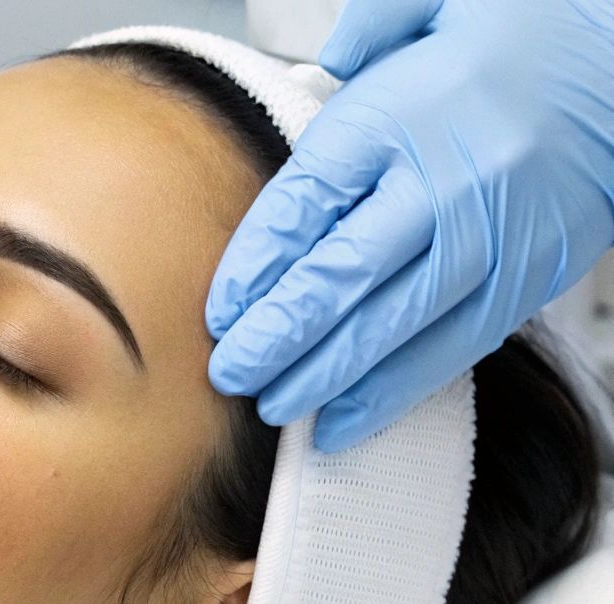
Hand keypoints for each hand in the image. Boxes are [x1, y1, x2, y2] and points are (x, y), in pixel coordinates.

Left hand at [205, 0, 613, 450]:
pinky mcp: (528, 274)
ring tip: (274, 405)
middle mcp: (443, 182)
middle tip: (228, 374)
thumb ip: (364, 35)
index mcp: (398, 116)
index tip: (218, 310)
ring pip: (391, 324)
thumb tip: (319, 67)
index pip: (302, 205)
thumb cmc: (528, 30)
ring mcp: (490, 235)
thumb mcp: (432, 5)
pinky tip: (345, 419)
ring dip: (324, 375)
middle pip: (339, 275)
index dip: (253, 267)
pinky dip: (392, 391)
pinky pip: (450, 346)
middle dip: (276, 336)